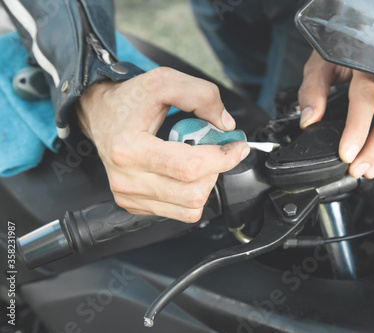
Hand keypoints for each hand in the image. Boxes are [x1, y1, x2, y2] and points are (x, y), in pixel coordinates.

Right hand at [77, 67, 249, 221]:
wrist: (100, 114)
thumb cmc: (130, 99)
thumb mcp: (164, 81)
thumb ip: (201, 96)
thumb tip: (226, 126)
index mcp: (130, 148)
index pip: (190, 167)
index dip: (223, 158)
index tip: (238, 147)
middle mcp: (126, 179)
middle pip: (193, 192)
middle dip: (215, 171)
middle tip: (215, 151)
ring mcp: (128, 196)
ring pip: (190, 208)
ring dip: (205, 184)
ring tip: (197, 160)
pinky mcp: (133, 205)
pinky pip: (178, 212)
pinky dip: (191, 194)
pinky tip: (183, 173)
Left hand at [298, 51, 373, 178]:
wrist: (357, 34)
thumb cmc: (339, 51)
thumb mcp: (320, 64)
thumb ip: (312, 90)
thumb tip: (308, 120)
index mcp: (367, 63)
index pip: (364, 97)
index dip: (357, 128)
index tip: (347, 154)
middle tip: (359, 169)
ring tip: (370, 169)